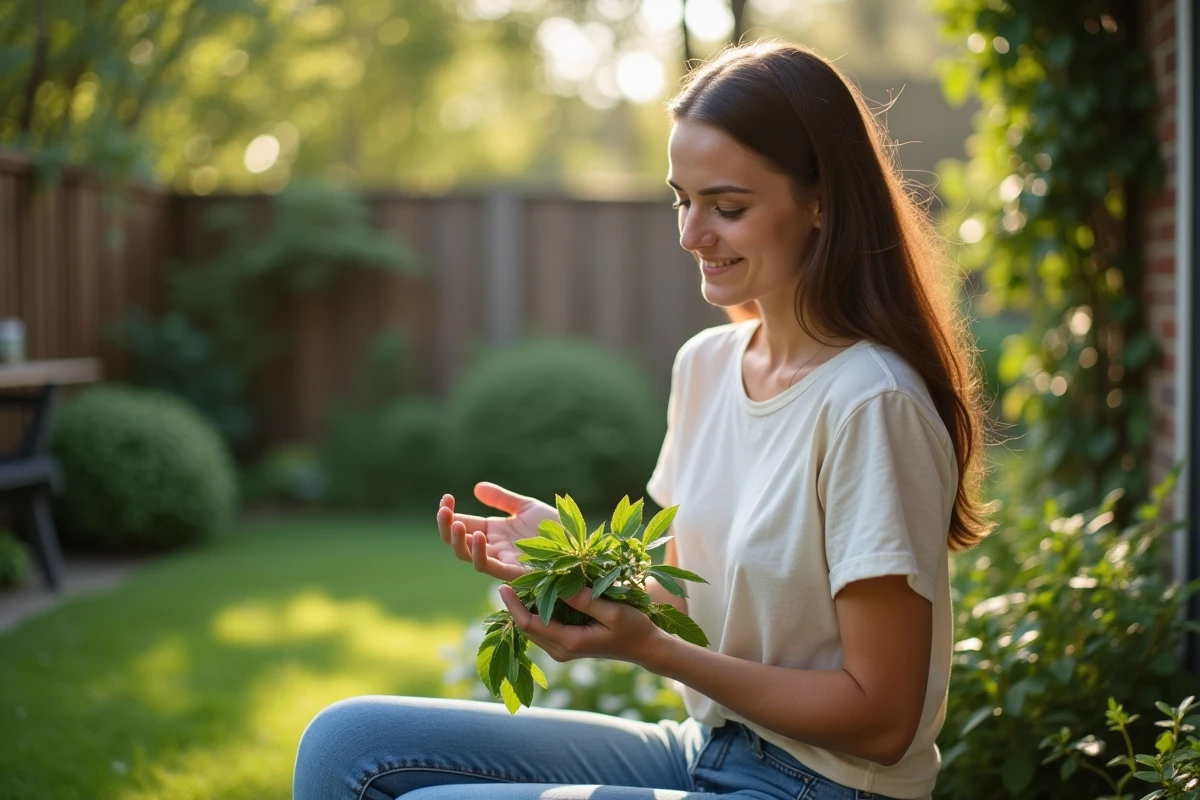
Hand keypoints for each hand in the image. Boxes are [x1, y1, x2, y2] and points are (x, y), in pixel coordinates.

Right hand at [436, 483, 557, 580]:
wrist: (578, 542)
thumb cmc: (555, 527)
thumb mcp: (525, 507)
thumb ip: (501, 499)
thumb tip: (476, 488)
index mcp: (493, 532)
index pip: (463, 524)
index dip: (450, 513)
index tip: (446, 498)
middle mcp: (493, 547)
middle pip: (459, 542)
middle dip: (446, 526)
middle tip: (444, 509)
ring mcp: (502, 560)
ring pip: (468, 556)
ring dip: (457, 540)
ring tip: (455, 522)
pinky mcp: (513, 571)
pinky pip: (489, 567)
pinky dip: (479, 553)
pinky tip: (478, 536)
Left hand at [498, 584, 669, 668]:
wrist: (646, 647)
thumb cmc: (634, 628)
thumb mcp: (613, 611)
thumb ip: (585, 600)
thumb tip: (557, 582)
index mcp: (569, 642)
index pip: (530, 624)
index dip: (513, 605)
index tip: (503, 585)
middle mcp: (561, 650)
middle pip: (526, 627)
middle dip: (514, 605)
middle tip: (507, 578)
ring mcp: (563, 649)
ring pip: (533, 628)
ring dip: (524, 607)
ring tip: (517, 582)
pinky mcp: (567, 644)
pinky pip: (543, 627)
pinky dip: (536, 611)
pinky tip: (537, 593)